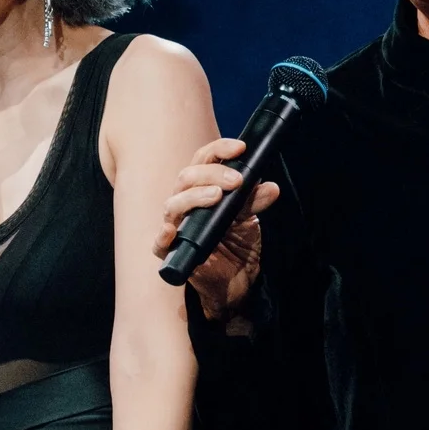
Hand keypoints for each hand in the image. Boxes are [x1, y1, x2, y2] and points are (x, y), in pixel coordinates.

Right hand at [152, 137, 279, 321]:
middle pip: (187, 177)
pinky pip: (159, 242)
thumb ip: (255, 201)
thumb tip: (269, 186)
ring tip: (217, 197)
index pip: (204, 160)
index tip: (241, 147)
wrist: (236, 281)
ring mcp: (177, 226)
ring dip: (194, 196)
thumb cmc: (237, 244)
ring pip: (173, 204)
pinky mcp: (172, 252)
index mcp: (202, 188)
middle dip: (212, 173)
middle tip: (237, 180)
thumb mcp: (249, 219)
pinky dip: (163, 235)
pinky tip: (173, 230)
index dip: (220, 149)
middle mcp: (185, 202)